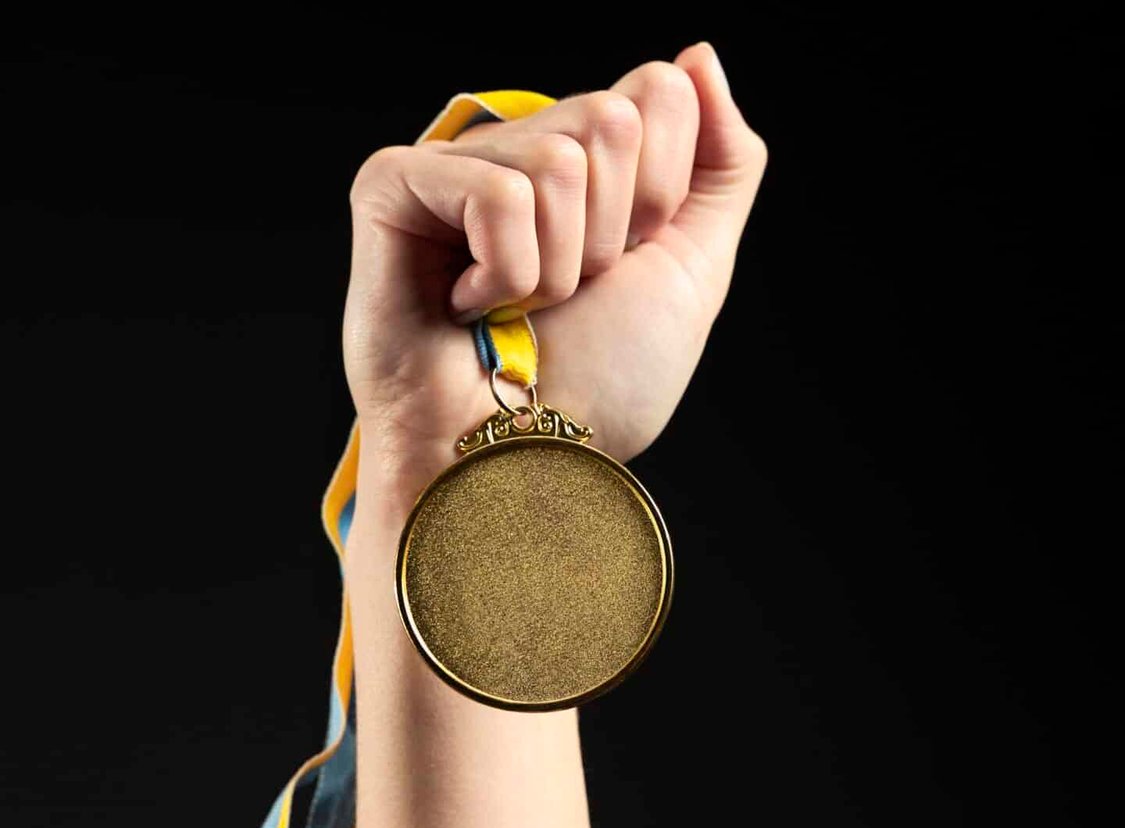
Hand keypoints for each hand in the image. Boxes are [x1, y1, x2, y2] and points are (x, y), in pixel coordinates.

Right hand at [341, 41, 767, 514]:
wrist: (529, 463)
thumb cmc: (600, 385)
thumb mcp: (695, 269)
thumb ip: (721, 163)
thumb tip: (698, 55)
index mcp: (587, 164)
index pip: (658, 92)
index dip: (665, 193)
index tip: (625, 266)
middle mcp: (518, 152)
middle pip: (614, 116)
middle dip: (615, 234)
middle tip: (567, 294)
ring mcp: (452, 166)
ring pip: (561, 162)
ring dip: (560, 267)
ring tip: (516, 311)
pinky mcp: (391, 188)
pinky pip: (496, 193)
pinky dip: (506, 275)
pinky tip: (466, 310)